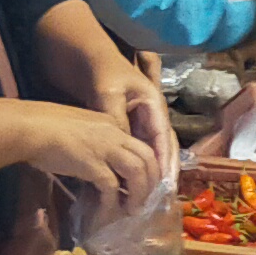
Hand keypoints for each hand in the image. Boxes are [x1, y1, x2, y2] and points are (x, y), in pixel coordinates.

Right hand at [30, 101, 160, 200]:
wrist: (29, 128)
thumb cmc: (44, 128)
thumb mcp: (78, 131)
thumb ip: (93, 144)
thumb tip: (96, 167)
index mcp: (111, 123)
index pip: (139, 145)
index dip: (146, 167)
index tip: (141, 184)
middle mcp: (114, 133)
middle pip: (147, 157)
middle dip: (151, 181)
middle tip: (145, 200)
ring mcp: (105, 148)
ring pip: (138, 171)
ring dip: (139, 194)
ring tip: (133, 210)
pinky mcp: (93, 164)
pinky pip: (112, 187)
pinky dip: (112, 203)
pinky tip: (106, 214)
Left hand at [103, 61, 176, 186]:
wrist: (87, 58)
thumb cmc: (101, 71)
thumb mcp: (107, 92)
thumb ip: (116, 117)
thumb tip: (124, 145)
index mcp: (153, 102)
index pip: (163, 135)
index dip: (166, 159)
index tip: (166, 182)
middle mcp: (152, 114)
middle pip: (166, 145)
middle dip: (168, 170)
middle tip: (165, 196)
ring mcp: (142, 121)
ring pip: (155, 150)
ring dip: (157, 172)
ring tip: (156, 196)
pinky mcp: (131, 127)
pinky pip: (140, 149)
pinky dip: (143, 167)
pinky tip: (138, 183)